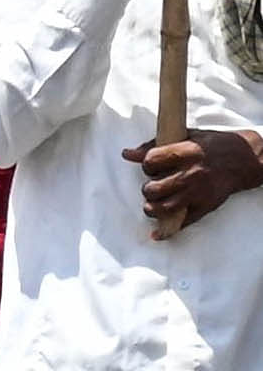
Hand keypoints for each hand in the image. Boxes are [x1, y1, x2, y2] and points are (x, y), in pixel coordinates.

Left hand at [142, 128, 262, 237]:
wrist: (243, 159)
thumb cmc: (211, 146)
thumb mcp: (184, 137)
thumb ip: (154, 145)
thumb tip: (127, 154)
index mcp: (185, 153)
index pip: (150, 162)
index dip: (147, 164)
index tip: (152, 165)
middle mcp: (191, 174)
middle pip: (154, 188)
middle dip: (148, 188)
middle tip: (154, 185)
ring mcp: (198, 192)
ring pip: (164, 207)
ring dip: (152, 207)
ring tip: (152, 203)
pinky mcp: (205, 206)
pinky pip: (183, 222)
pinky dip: (167, 230)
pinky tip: (157, 233)